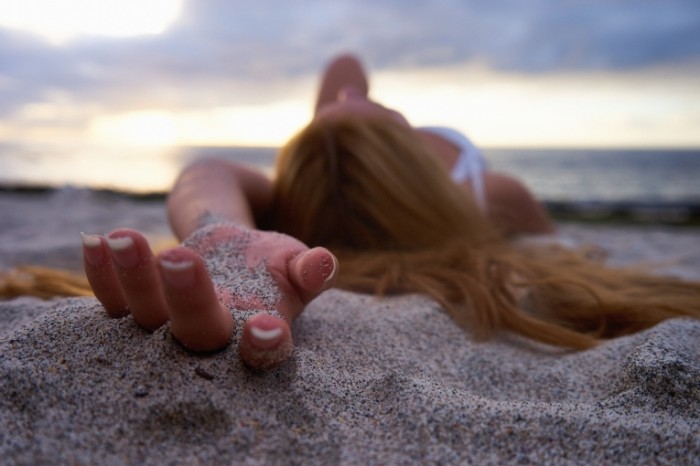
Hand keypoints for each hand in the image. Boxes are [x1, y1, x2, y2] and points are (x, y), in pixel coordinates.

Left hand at [81, 223, 336, 368]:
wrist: (232, 249)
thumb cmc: (271, 262)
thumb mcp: (295, 261)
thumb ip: (310, 268)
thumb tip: (323, 263)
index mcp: (256, 337)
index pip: (263, 353)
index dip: (263, 346)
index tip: (264, 326)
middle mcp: (211, 340)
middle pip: (197, 333)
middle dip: (188, 298)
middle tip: (181, 258)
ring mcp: (168, 326)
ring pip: (147, 316)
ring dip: (135, 279)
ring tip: (125, 237)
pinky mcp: (137, 307)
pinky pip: (112, 301)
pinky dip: (101, 274)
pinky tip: (96, 240)